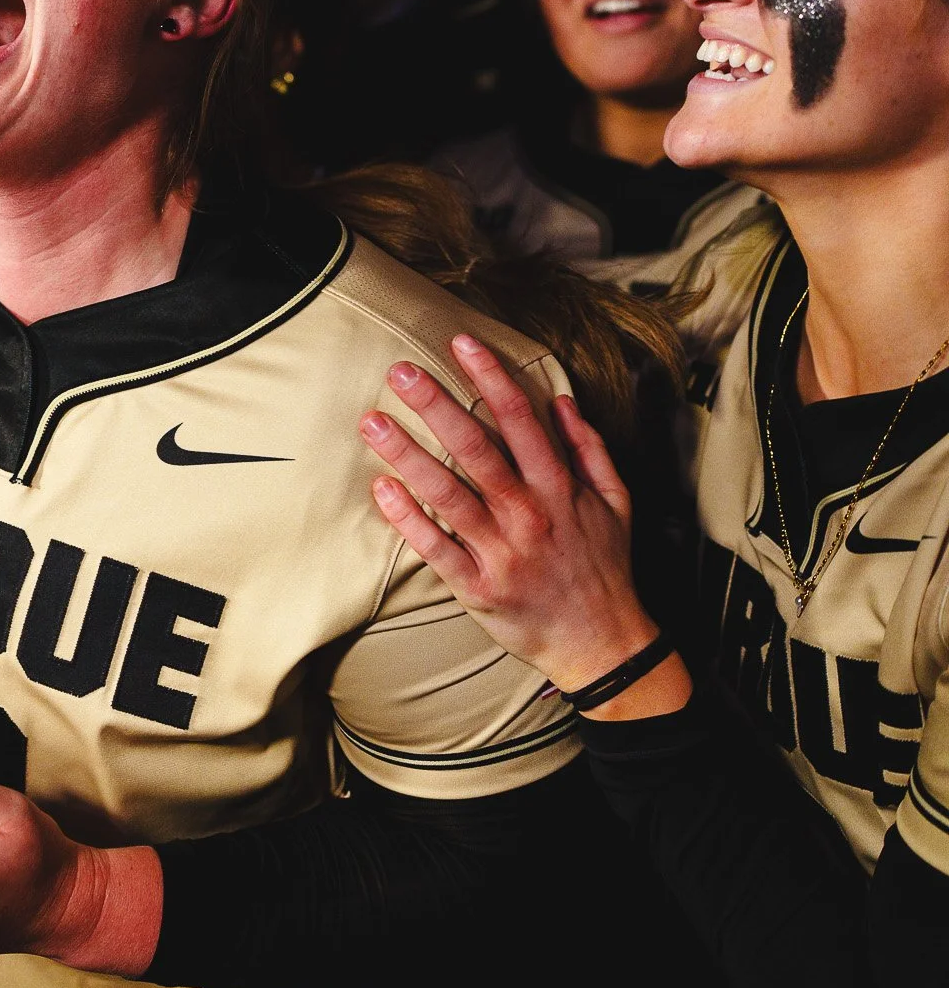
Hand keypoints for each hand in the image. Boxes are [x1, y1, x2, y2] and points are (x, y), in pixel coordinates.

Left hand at [359, 333, 689, 716]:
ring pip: (448, 495)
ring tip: (372, 422)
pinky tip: (381, 488)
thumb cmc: (603, 568)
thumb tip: (562, 401)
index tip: (462, 342)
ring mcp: (501, 552)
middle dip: (438, 406)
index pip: (522, 420)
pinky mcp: (476, 588)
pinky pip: (436, 548)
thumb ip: (590, 450)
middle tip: (400, 371)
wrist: (602, 646)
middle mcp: (529, 515)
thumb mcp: (615, 503)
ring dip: (408, 455)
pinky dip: (407, 519)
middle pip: (477, 450)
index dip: (492, 377)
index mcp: (561, 489)